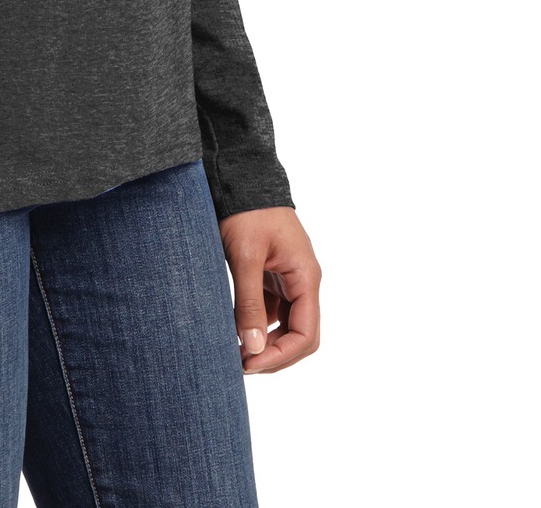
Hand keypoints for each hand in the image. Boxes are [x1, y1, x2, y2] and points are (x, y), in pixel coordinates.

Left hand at [217, 205, 320, 373]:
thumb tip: (253, 348)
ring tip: (235, 350)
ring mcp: (288, 277)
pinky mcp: (272, 273)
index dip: (280, 356)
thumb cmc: (246, 211)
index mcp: (305, 277)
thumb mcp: (245, 257)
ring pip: (285, 324)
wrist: (240, 175)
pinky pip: (271, 308)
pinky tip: (234, 328)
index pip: (306, 334)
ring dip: (265, 342)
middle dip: (274, 354)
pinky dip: (257, 323)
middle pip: (300, 335)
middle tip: (241, 364)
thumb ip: (249, 303)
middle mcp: (303, 280)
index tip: (249, 364)